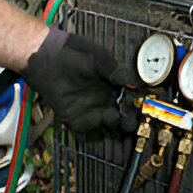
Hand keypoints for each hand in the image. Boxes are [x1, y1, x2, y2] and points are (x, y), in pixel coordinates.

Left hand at [16, 27, 137, 138]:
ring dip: (117, 136)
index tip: (145, 115)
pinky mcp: (74, 119)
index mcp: (113, 86)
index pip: (131, 102)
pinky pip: (87, 135)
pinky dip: (94, 139)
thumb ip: (117, 72)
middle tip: (137, 130)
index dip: (138, 110)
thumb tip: (137, 84)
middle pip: (123, 120)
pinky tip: (100, 135)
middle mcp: (104, 101)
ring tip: (124, 138)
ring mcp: (90, 111)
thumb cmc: (74, 53)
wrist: (46, 57)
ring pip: (109, 130)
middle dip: (131, 127)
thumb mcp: (99, 59)